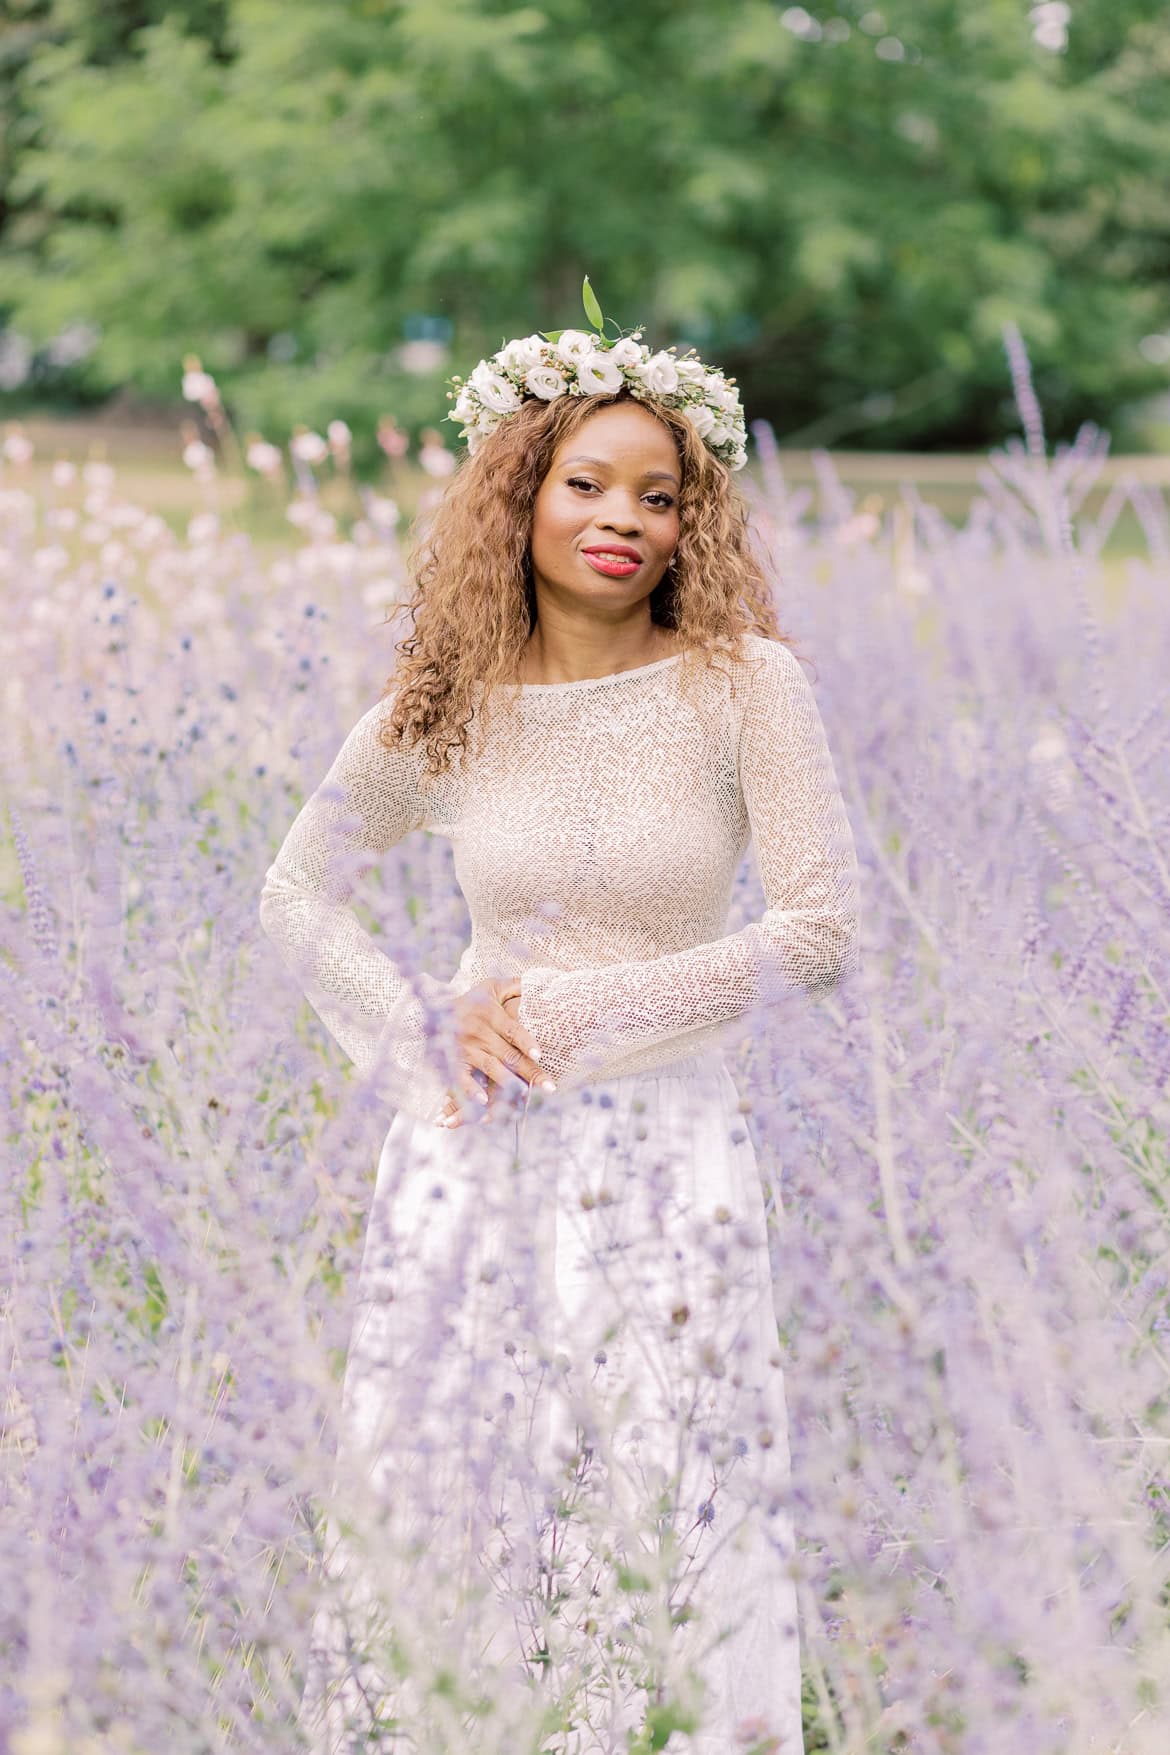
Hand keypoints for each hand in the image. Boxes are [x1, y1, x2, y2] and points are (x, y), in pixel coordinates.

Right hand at [437, 977, 554, 1127]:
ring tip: (524, 1097)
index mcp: (490, 1014)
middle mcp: (479, 1032)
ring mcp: (465, 1049)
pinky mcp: (453, 1062)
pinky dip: (471, 1090)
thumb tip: (537, 983)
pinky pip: (462, 1078)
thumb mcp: (492, 987)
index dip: (526, 1041)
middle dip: (530, 1072)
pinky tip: (483, 1102)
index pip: (512, 1030)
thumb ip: (514, 985)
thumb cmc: (473, 1000)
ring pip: (491, 1068)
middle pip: (508, 1055)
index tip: (540, 1054)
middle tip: (549, 1088)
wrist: (434, 1010)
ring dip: (508, 1084)